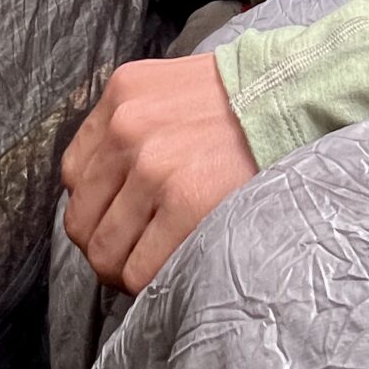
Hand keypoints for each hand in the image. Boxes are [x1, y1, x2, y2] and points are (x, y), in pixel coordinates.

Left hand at [60, 53, 257, 294]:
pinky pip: (141, 269)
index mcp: (120, 97)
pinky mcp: (186, 202)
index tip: (119, 218)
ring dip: (125, 267)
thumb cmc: (238, 100)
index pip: (73, 176)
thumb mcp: (167, 88)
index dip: (95, 206)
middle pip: (81, 220)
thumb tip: (100, 189)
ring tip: (152, 263)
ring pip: (106, 251)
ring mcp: (153, 167)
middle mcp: (128, 129)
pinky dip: (151, 280)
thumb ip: (129, 124)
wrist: (295, 97)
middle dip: (104, 244)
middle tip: (133, 251)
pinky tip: (171, 267)